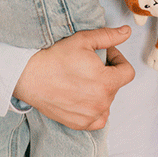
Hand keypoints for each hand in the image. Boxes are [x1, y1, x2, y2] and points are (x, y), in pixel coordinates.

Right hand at [12, 26, 135, 129]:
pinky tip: (82, 97)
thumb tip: (126, 32)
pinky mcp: (79, 124)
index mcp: (106, 82)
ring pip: (107, 101)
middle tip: (89, 65)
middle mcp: (101, 103)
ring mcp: (90, 116)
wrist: (29, 76)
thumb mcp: (83, 40)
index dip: (118, 60)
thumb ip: (108, 36)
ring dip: (101, 91)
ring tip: (83, 80)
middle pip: (116, 86)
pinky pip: (97, 119)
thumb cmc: (55, 58)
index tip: (105, 56)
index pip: (127, 72)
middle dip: (107, 74)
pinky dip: (94, 109)